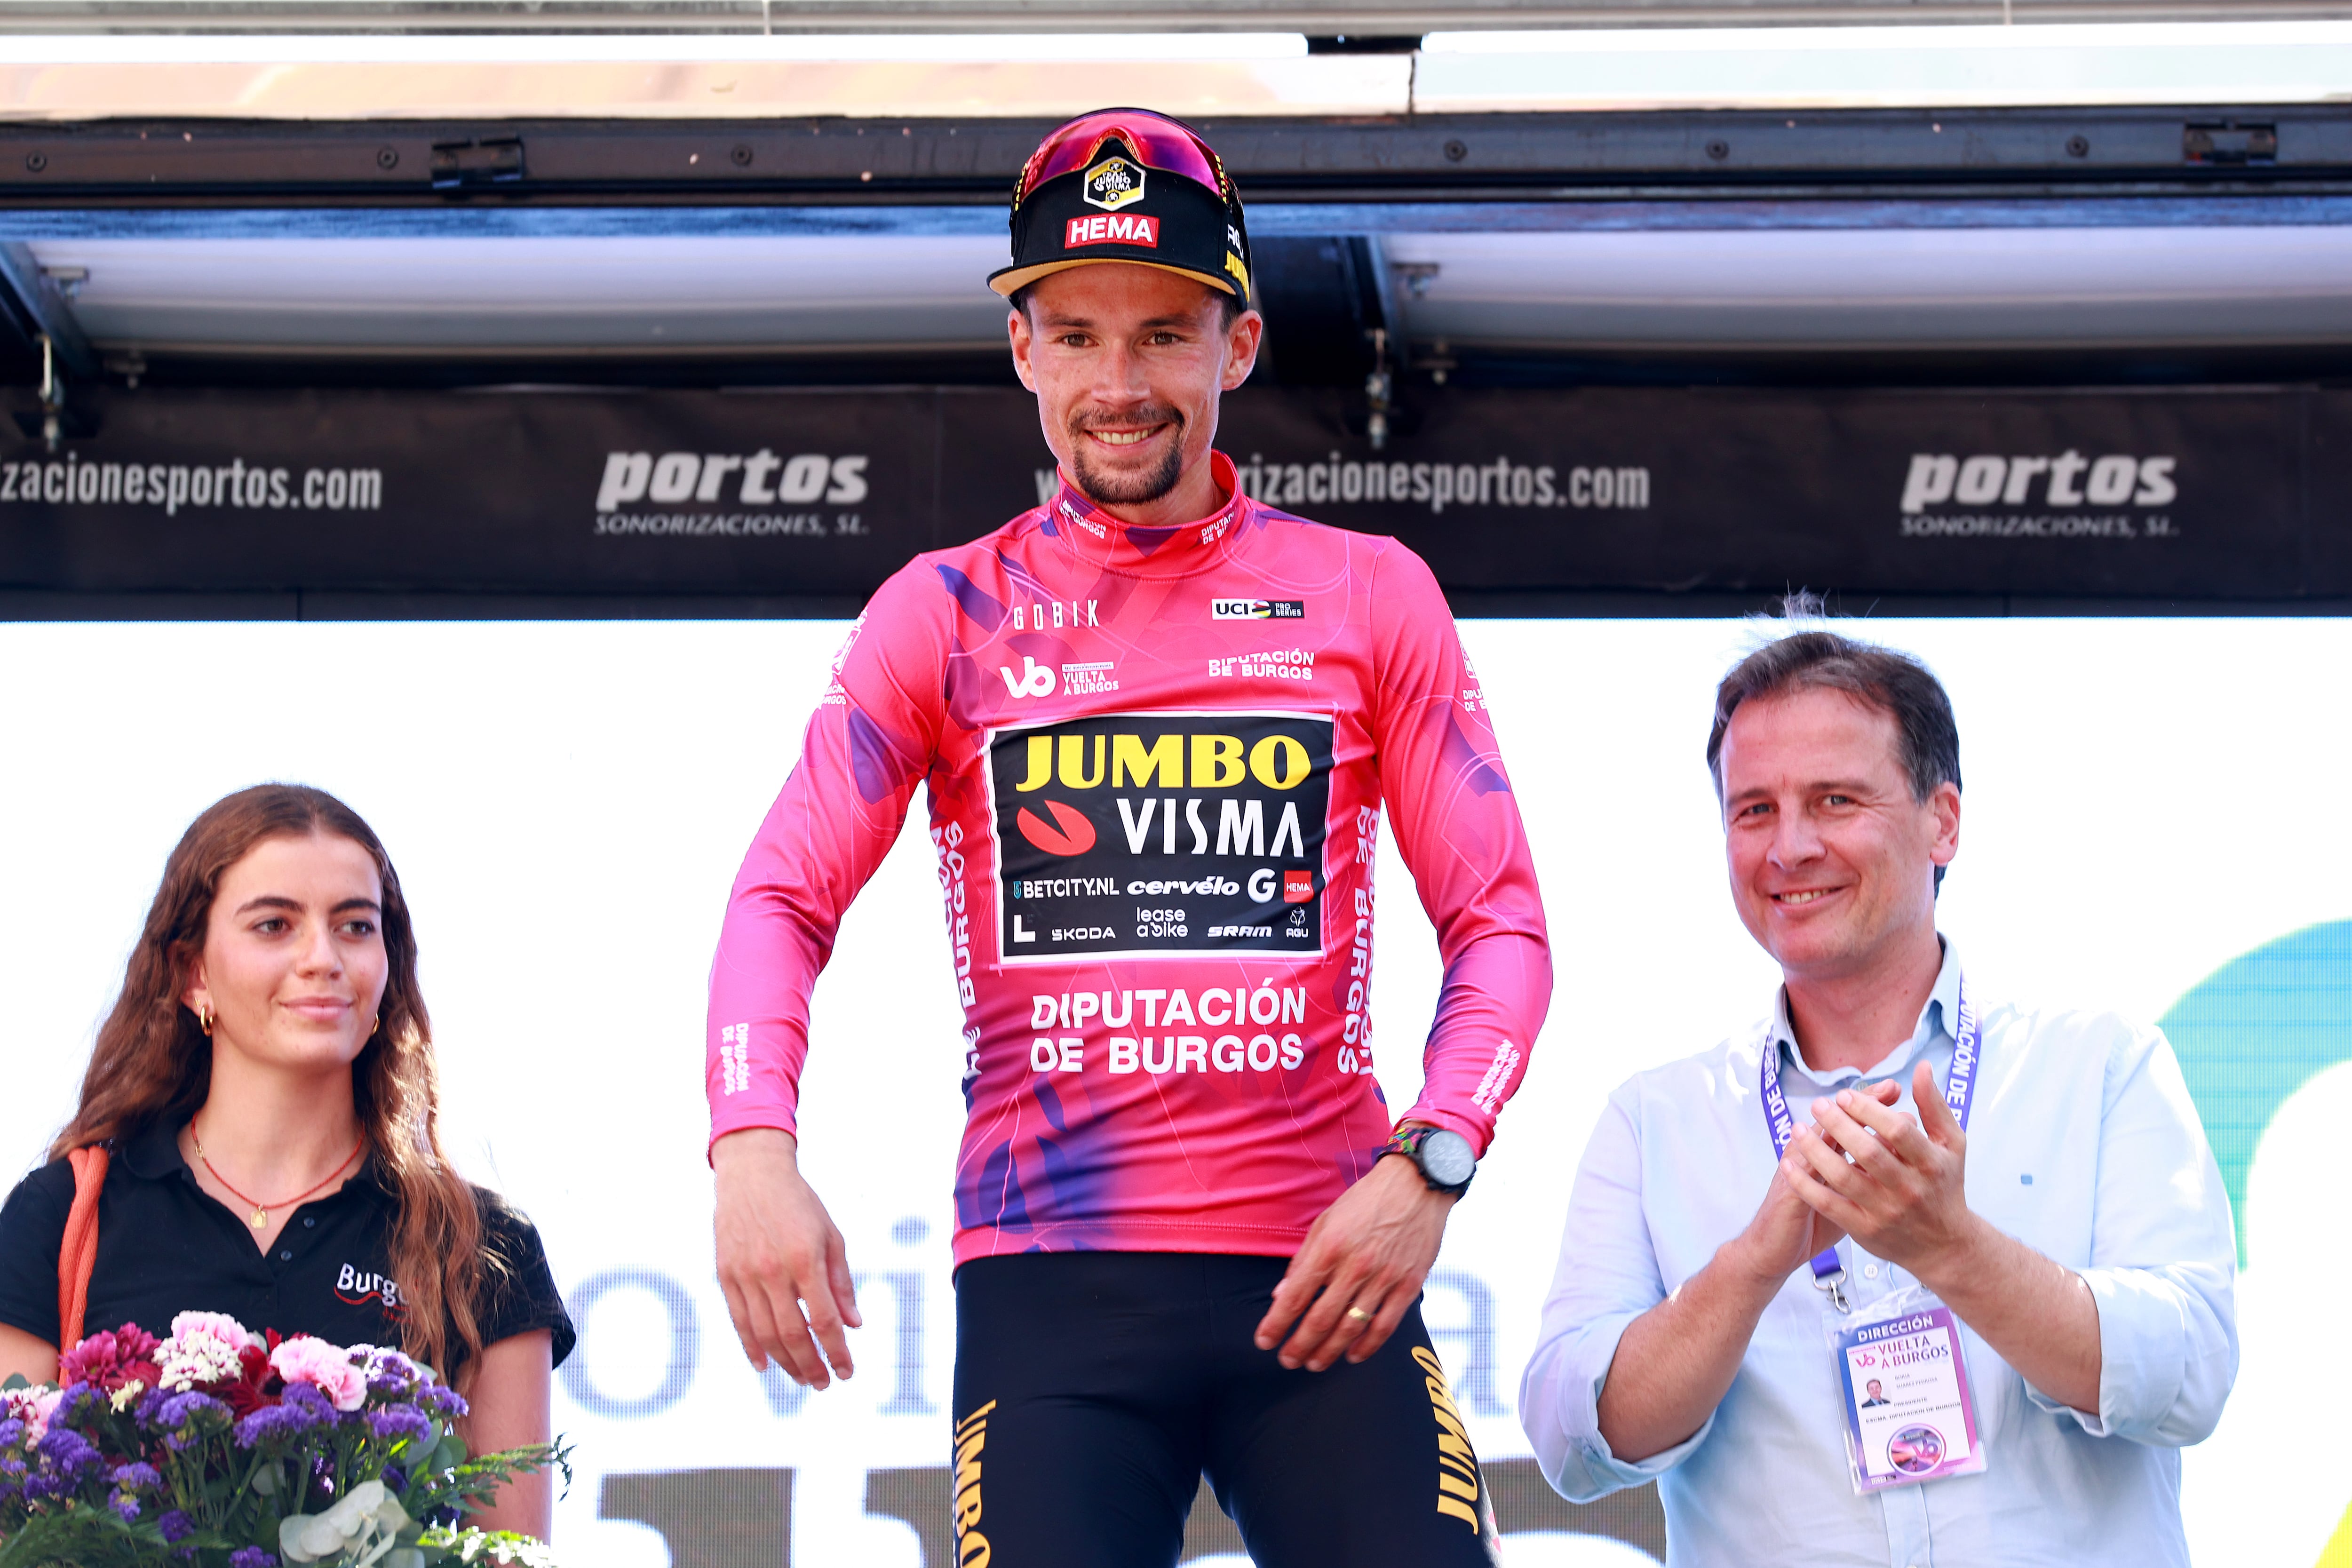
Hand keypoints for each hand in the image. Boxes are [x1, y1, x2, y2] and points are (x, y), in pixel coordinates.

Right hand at [712, 1127, 862, 1387]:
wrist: (753, 1174)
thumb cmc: (799, 1204)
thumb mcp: (831, 1235)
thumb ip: (841, 1283)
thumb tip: (854, 1325)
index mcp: (806, 1259)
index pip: (824, 1319)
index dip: (837, 1351)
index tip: (847, 1371)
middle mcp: (773, 1270)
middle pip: (792, 1334)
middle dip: (811, 1365)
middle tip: (824, 1383)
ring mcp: (745, 1274)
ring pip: (764, 1333)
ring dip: (784, 1362)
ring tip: (801, 1378)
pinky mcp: (725, 1274)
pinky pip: (739, 1320)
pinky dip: (751, 1347)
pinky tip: (764, 1365)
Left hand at [1253, 1152, 1453, 1371]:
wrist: (1417, 1184)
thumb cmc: (1366, 1201)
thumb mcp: (1325, 1221)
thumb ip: (1303, 1260)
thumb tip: (1282, 1295)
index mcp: (1329, 1246)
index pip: (1296, 1296)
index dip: (1276, 1324)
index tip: (1264, 1341)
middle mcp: (1355, 1265)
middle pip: (1320, 1319)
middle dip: (1299, 1345)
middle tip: (1287, 1360)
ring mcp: (1384, 1277)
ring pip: (1351, 1328)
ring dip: (1328, 1351)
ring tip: (1313, 1363)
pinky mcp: (1409, 1284)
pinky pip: (1385, 1325)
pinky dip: (1367, 1346)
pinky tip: (1353, 1356)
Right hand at [1732, 1079, 1899, 1284]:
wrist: (1773, 1249)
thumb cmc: (1812, 1222)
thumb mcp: (1844, 1195)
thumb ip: (1865, 1174)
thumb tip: (1898, 1157)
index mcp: (1826, 1154)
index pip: (1851, 1122)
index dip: (1873, 1105)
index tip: (1896, 1090)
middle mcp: (1810, 1154)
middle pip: (1839, 1120)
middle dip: (1866, 1103)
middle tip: (1890, 1088)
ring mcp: (1798, 1169)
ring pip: (1822, 1137)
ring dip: (1846, 1119)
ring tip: (1871, 1106)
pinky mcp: (1790, 1189)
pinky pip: (1805, 1167)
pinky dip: (1820, 1152)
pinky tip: (1840, 1144)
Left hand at [1786, 1061, 1981, 1279]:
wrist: (1945, 1246)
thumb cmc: (1944, 1185)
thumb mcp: (1951, 1144)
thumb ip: (1934, 1105)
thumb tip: (1921, 1067)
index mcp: (1931, 1163)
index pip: (1897, 1130)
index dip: (1868, 1109)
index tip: (1845, 1095)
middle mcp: (1909, 1189)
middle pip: (1868, 1151)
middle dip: (1838, 1124)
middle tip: (1818, 1105)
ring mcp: (1886, 1211)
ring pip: (1843, 1177)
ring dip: (1815, 1151)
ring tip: (1797, 1128)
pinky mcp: (1865, 1230)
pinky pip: (1829, 1205)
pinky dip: (1806, 1185)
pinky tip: (1788, 1164)